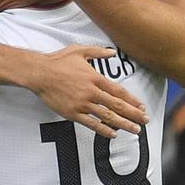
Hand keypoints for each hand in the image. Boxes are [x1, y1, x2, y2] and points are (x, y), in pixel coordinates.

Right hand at [29, 45, 148, 137]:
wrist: (39, 73)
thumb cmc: (58, 61)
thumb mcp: (80, 50)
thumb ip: (98, 52)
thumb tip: (112, 52)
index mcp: (95, 78)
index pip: (119, 91)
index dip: (132, 100)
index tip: (142, 107)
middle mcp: (91, 92)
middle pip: (117, 106)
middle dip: (133, 115)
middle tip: (145, 121)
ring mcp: (82, 104)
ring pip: (107, 116)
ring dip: (123, 124)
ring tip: (135, 130)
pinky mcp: (72, 113)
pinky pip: (91, 124)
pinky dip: (103, 129)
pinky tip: (113, 134)